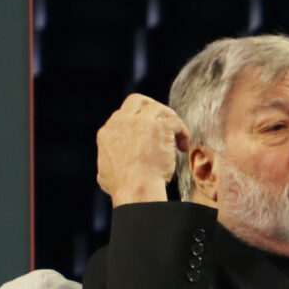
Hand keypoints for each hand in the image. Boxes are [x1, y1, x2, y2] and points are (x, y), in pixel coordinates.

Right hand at [95, 93, 187, 207]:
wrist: (135, 188)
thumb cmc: (123, 187)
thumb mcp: (104, 174)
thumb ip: (108, 164)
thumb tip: (109, 169)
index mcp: (108, 132)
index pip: (124, 116)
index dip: (138, 122)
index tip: (150, 135)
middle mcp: (122, 122)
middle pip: (137, 100)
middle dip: (152, 107)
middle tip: (165, 122)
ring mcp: (140, 122)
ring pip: (158, 108)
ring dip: (170, 119)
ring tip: (177, 136)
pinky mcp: (158, 127)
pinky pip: (175, 121)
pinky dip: (182, 132)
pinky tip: (183, 147)